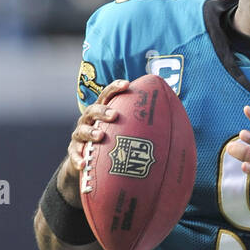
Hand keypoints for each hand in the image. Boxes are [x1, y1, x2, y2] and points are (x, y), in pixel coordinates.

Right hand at [61, 78, 129, 206]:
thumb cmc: (111, 142)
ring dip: (90, 132)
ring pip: (81, 131)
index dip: (115, 88)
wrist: (88, 160)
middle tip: (115, 115)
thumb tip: (175, 124)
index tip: (127, 84)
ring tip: (100, 137)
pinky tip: (84, 165)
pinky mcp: (74, 151)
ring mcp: (79, 136)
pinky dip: (78, 159)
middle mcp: (89, 121)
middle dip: (103, 111)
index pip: (107, 96)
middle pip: (92, 110)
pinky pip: (74, 155)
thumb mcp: (124, 133)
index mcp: (102, 112)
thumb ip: (141, 126)